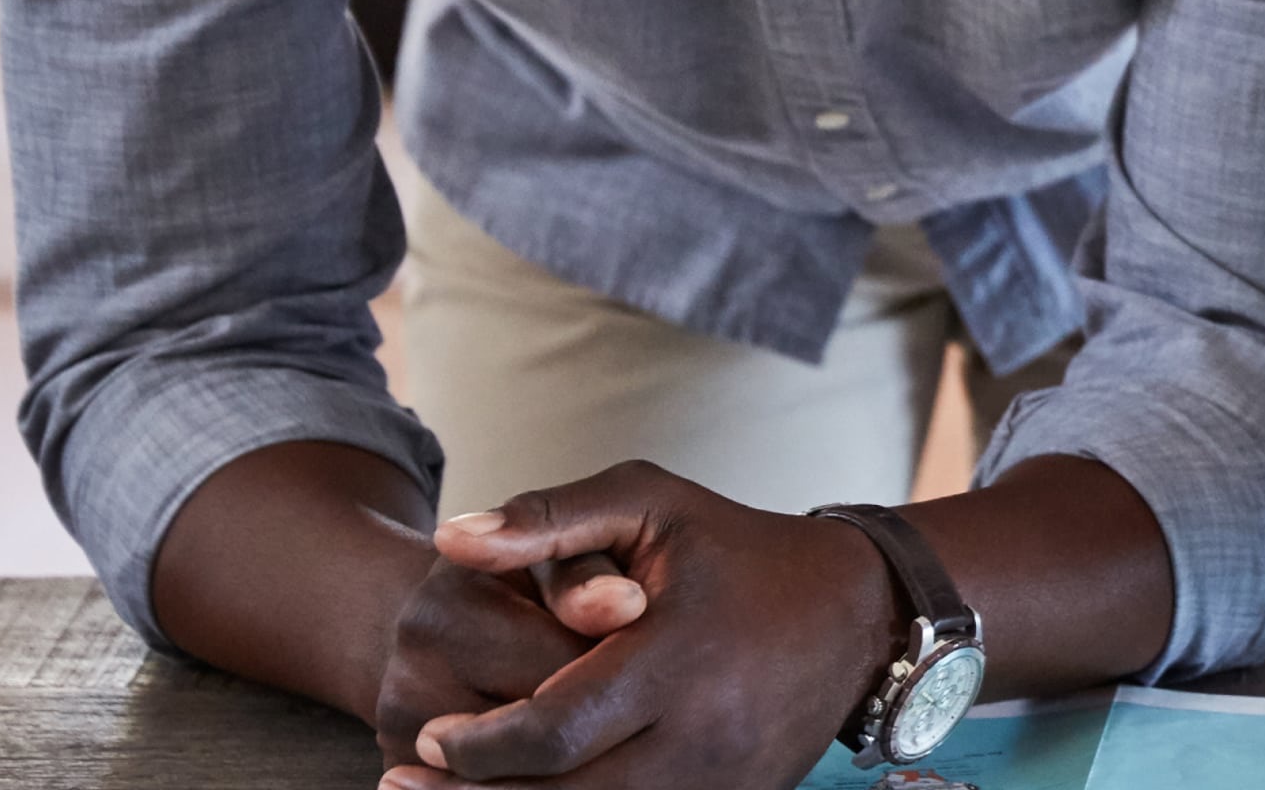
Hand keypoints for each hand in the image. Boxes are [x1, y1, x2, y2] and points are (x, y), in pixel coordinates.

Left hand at [375, 462, 903, 789]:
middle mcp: (703, 731)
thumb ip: (551, 517)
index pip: (553, 728)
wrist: (856, 609)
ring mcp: (724, 780)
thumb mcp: (649, 504)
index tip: (430, 740)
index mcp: (677, 655)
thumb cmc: (735, 547)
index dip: (480, 746)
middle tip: (408, 787)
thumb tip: (449, 540)